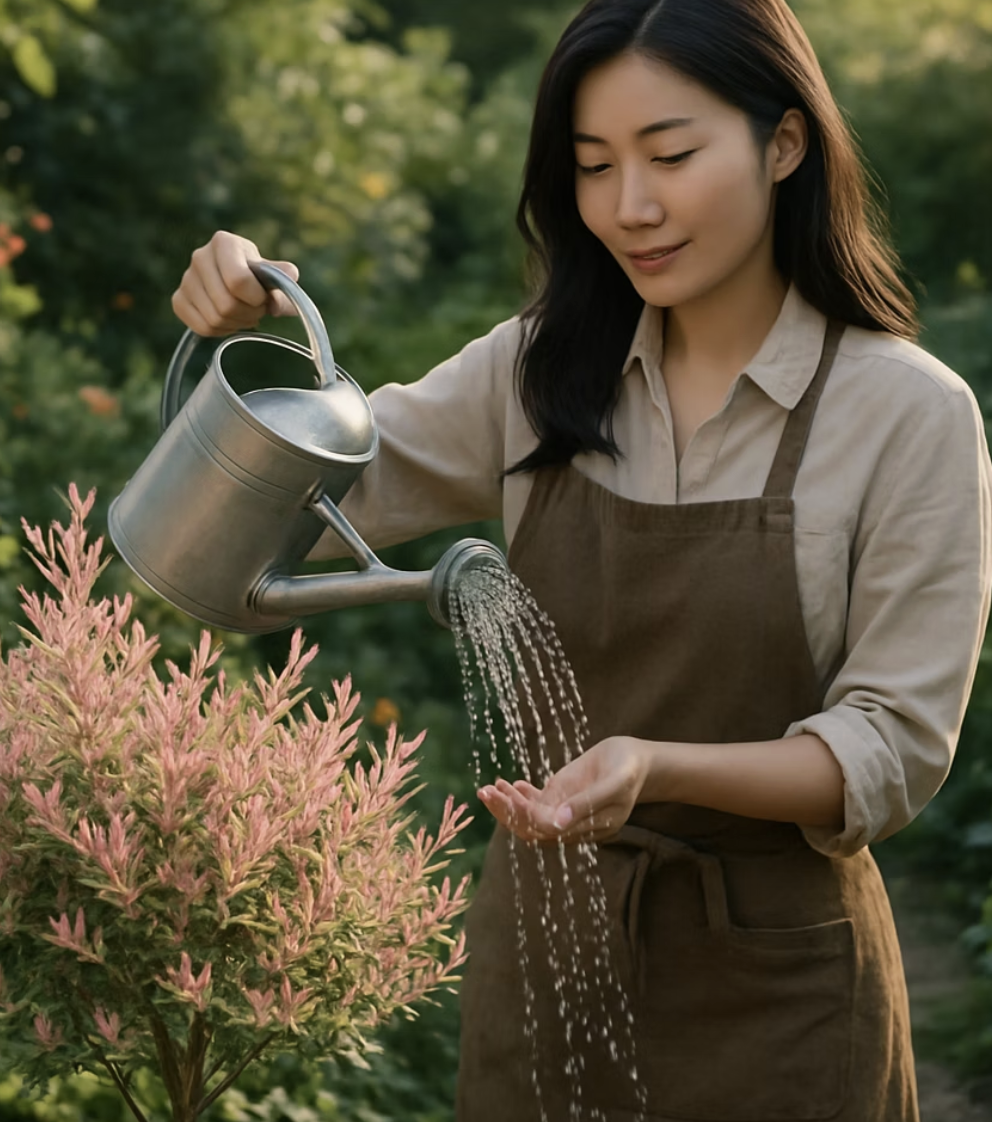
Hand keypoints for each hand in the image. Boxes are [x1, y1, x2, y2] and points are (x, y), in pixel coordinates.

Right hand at [171, 230, 299, 335]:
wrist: (235, 280)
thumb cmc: (258, 276)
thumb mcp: (272, 273)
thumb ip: (282, 276)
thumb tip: (291, 273)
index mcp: (224, 243)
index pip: (238, 281)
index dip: (257, 298)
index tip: (264, 298)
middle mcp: (199, 257)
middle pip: (226, 304)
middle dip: (249, 313)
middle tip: (257, 309)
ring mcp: (186, 279)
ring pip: (215, 318)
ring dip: (237, 323)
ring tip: (245, 313)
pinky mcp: (179, 300)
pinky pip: (202, 327)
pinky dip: (221, 331)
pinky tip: (230, 320)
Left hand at [478, 736, 650, 844]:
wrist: (636, 760)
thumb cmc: (629, 771)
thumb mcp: (614, 785)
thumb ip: (587, 805)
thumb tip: (556, 824)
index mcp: (586, 829)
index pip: (546, 829)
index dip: (524, 815)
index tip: (507, 796)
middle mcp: (571, 825)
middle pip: (531, 826)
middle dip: (506, 811)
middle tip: (484, 793)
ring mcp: (564, 811)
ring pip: (529, 816)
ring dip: (507, 804)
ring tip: (488, 788)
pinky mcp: (561, 797)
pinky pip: (536, 802)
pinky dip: (519, 795)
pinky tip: (509, 783)